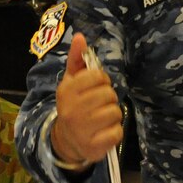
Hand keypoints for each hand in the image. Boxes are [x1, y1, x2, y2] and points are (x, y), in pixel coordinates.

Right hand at [52, 32, 123, 166]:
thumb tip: (80, 36)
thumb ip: (77, 59)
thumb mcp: (72, 82)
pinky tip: (103, 132)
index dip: (102, 81)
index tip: (95, 88)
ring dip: (112, 115)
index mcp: (67, 90)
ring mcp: (81, 129)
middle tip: (98, 105)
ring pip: (115, 112)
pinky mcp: (92, 146)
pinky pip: (116, 132)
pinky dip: (114, 132)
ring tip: (100, 119)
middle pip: (109, 94)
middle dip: (108, 99)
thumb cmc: (73, 105)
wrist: (66, 140)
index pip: (98, 76)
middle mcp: (72, 109)